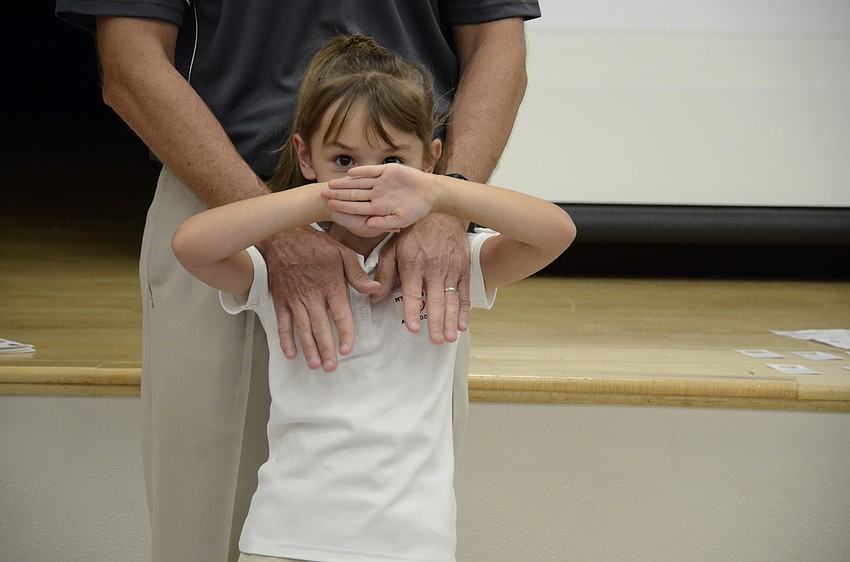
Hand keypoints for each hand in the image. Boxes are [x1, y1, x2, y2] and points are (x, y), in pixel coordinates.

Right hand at [257, 226, 379, 370]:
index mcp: (331, 285)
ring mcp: (295, 299)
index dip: (345, 334)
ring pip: (302, 329)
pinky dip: (285, 339)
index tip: (348, 348)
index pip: (340, 315)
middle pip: (320, 327)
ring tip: (316, 365)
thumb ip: (358, 274)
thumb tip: (375, 288)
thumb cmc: (316, 245)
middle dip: (326, 349)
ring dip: (309, 349)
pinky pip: (282, 323)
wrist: (283, 235)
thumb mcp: (342, 253)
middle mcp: (312, 295)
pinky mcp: (281, 300)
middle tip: (332, 367)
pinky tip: (291, 353)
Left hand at [323, 164, 434, 231]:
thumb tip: (368, 224)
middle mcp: (376, 194)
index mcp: (378, 207)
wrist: (430, 193)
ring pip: (359, 182)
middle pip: (354, 194)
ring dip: (345, 183)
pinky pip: (372, 171)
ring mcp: (380, 182)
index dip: (343, 206)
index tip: (330, 206)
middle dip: (338, 194)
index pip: (356, 207)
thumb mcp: (401, 220)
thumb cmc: (417, 210)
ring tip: (331, 183)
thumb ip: (385, 223)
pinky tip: (350, 173)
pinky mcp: (387, 171)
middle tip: (322, 193)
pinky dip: (362, 172)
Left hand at [371, 214, 469, 343]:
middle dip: (436, 321)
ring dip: (451, 320)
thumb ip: (384, 273)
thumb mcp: (392, 249)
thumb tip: (374, 297)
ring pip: (452, 299)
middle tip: (435, 339)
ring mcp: (450, 270)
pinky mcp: (463, 270)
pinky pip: (465, 293)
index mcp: (413, 264)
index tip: (413, 327)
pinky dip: (465, 310)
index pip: (413, 293)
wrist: (441, 214)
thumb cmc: (413, 233)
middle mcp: (433, 269)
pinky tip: (462, 324)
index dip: (413, 311)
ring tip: (449, 337)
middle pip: (435, 300)